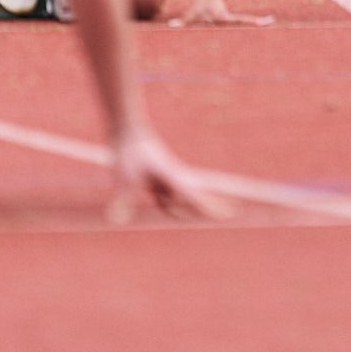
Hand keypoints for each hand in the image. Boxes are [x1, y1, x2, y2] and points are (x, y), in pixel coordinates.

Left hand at [104, 127, 229, 223]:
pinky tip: (173, 208)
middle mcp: (173, 178)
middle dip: (212, 204)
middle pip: (196, 196)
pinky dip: (173, 204)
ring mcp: (166, 177)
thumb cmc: (128, 152)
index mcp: (172, 178)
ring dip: (193, 205)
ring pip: (181, 197)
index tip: (229, 213)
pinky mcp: (156, 177)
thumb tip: (117, 221)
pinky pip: (168, 195)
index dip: (211, 207)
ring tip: (213, 209)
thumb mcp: (123, 177)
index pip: (196, 197)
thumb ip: (122, 199)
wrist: (130, 130)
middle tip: (232, 211)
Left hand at [166, 0, 272, 26]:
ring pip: (245, 21)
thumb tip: (172, 26)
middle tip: (271, 23)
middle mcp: (230, 18)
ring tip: (270, 23)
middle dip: (257, 23)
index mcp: (223, 18)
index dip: (247, 22)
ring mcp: (232, 18)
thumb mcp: (191, 13)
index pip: (237, 21)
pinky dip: (251, 23)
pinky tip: (261, 24)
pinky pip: (242, 21)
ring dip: (256, 23)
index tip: (260, 21)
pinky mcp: (231, 18)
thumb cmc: (200, 2)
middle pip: (245, 22)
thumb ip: (183, 21)